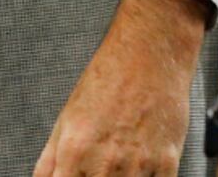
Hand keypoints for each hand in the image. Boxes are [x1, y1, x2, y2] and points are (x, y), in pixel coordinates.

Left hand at [34, 0, 210, 176]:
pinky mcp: (167, 164)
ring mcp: (138, 166)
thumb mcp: (67, 116)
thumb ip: (50, 158)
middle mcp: (105, 162)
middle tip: (96, 171)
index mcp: (74, 150)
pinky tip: (140, 170)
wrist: (147, 53)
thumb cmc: (106, 81)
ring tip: (118, 167)